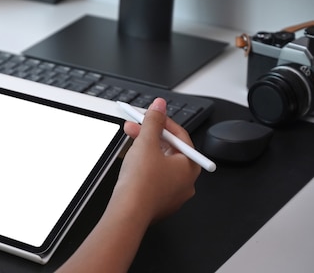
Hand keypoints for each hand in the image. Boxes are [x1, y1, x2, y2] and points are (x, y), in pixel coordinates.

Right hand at [115, 97, 200, 221]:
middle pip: (169, 150)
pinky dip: (143, 168)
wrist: (128, 212)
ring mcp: (172, 194)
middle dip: (150, 135)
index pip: (180, 137)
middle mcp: (186, 182)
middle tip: (134, 126)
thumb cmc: (141, 183)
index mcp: (190, 167)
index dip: (162, 122)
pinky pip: (153, 179)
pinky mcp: (158, 202)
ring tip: (129, 144)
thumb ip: (154, 121)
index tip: (150, 114)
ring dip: (145, 150)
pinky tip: (131, 164)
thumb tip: (160, 106)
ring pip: (160, 164)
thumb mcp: (147, 142)